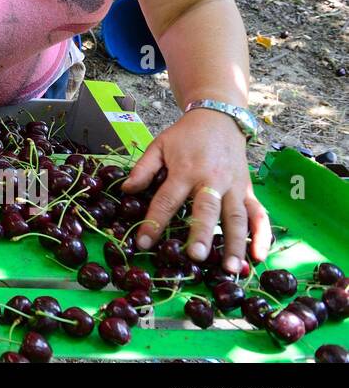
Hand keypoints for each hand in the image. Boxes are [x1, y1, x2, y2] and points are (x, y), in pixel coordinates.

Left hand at [122, 108, 271, 273]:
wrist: (219, 118)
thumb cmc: (185, 136)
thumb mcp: (158, 145)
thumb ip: (143, 169)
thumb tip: (126, 191)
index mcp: (185, 170)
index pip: (167, 199)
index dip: (154, 222)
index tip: (143, 243)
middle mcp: (212, 180)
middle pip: (207, 209)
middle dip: (201, 233)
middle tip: (195, 256)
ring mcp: (234, 186)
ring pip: (237, 217)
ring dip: (235, 244)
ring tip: (229, 270)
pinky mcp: (248, 190)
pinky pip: (259, 214)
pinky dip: (262, 236)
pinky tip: (259, 257)